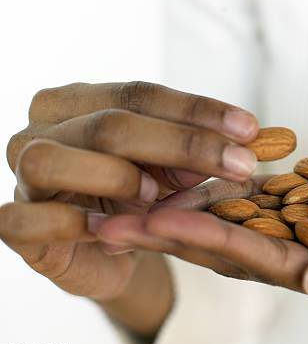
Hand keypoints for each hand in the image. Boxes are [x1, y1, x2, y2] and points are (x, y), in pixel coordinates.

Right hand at [0, 82, 259, 335]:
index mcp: (79, 102)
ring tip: (157, 197)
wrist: (107, 249)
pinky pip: (29, 219)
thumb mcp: (172, 167)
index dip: (197, 111)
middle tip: (240, 165)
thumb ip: (199, 151)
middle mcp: (43, 129)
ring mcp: (21, 174)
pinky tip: (115, 233)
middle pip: (110, 125)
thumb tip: (248, 140)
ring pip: (55, 161)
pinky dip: (76, 224)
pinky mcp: (14, 223)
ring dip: (118, 179)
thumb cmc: (139, 195)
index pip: (140, 94)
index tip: (249, 128)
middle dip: (184, 145)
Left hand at [94, 128, 307, 315]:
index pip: (266, 263)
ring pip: (235, 223)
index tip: (154, 224)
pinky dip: (217, 188)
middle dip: (174, 235)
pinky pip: (254, 198)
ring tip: (127, 195)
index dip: (211, 243)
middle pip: (235, 249)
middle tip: (109, 218)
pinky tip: (177, 175)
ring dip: (183, 210)